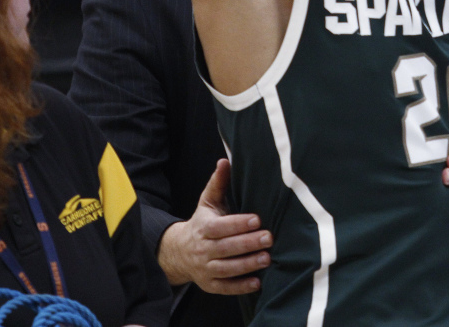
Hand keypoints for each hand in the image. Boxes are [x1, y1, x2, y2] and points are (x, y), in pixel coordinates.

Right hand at [157, 159, 271, 294]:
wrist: (179, 252)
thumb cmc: (202, 223)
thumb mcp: (207, 203)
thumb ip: (218, 183)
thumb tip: (225, 160)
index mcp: (203, 227)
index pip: (220, 227)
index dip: (237, 224)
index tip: (256, 219)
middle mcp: (203, 249)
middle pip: (225, 248)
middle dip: (247, 244)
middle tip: (269, 238)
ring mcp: (205, 268)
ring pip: (226, 268)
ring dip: (247, 264)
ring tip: (267, 258)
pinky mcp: (210, 284)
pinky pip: (225, 288)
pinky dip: (240, 286)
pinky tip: (257, 282)